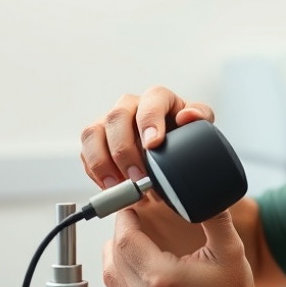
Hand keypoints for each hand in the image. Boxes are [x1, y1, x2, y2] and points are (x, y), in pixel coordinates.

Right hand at [80, 85, 215, 255]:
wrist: (169, 167)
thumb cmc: (183, 143)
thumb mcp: (198, 131)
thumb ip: (200, 118)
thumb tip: (188, 115)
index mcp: (158, 99)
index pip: (152, 100)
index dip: (149, 121)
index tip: (153, 145)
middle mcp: (131, 107)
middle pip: (117, 117)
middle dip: (125, 150)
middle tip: (138, 176)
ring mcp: (109, 123)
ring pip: (93, 133)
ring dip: (104, 162)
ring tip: (121, 186)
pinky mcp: (95, 141)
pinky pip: (85, 153)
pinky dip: (95, 172)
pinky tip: (111, 187)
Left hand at [103, 207, 265, 286]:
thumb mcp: (230, 250)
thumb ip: (213, 216)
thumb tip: (201, 194)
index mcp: (163, 277)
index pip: (125, 240)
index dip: (124, 220)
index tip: (130, 209)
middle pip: (112, 258)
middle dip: (119, 236)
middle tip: (132, 224)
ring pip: (111, 280)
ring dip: (117, 258)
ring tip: (133, 244)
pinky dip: (123, 281)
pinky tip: (140, 272)